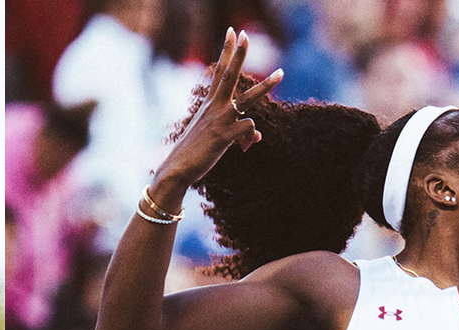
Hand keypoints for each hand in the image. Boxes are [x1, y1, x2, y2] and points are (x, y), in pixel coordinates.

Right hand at [152, 30, 283, 196]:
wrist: (177, 168)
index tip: (232, 32)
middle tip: (246, 35)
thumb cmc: (194, 153)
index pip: (219, 70)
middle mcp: (214, 106)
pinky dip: (251, 139)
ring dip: (266, 86)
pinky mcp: (224, 135)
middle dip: (238, 53)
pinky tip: (245, 149)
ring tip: (281, 73)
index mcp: (209, 103)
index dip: (226, 50)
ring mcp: (220, 119)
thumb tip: (257, 136)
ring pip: (249, 98)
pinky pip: (249, 129)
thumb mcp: (214, 137)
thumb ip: (237, 131)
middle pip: (230, 74)